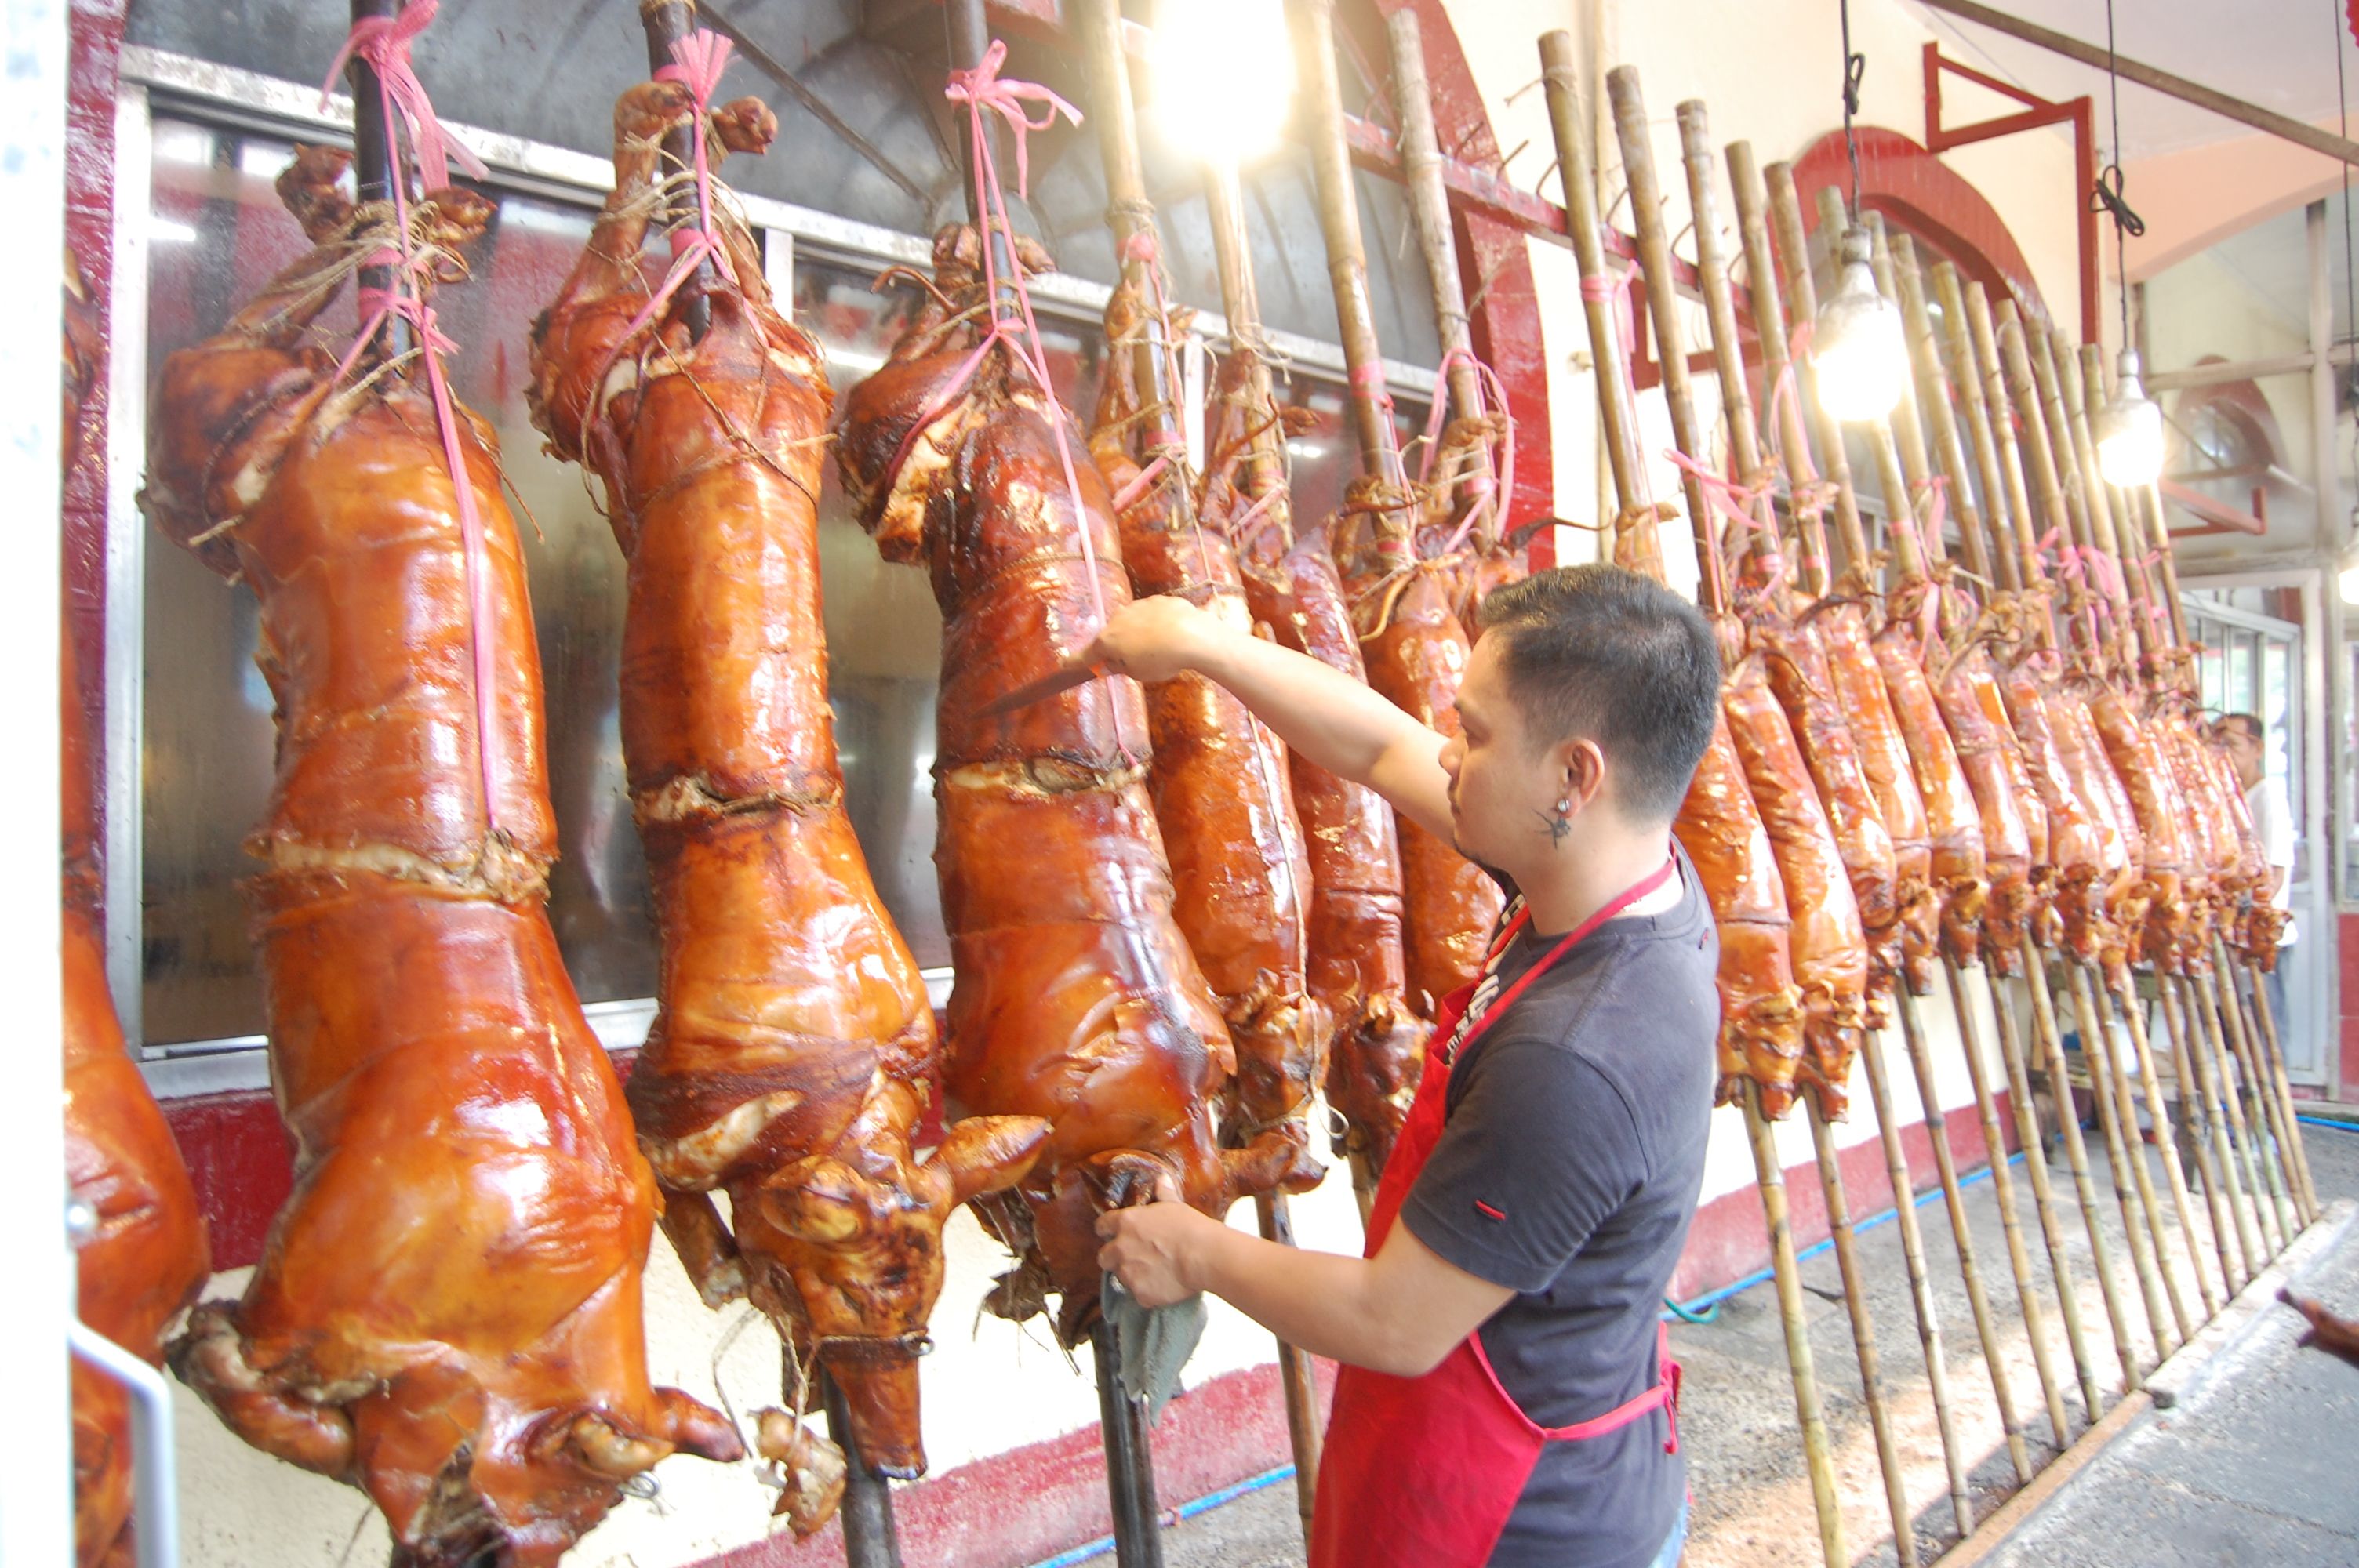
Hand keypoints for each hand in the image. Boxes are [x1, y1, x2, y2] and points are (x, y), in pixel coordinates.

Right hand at [1084, 595, 1222, 685]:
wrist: (1192, 635)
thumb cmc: (1160, 660)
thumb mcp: (1137, 673)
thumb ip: (1119, 667)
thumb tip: (1108, 663)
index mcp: (1108, 640)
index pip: (1087, 654)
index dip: (1075, 661)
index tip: (1064, 665)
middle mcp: (1118, 618)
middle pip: (1113, 635)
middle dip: (1119, 646)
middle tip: (1136, 661)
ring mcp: (1139, 606)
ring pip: (1133, 623)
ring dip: (1140, 634)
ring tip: (1161, 649)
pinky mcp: (1159, 600)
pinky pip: (1153, 615)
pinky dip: (1158, 625)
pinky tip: (1173, 635)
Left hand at [1095, 1190, 1216, 1309]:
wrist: (1203, 1256)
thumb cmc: (1190, 1227)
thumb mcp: (1175, 1205)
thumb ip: (1163, 1193)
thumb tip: (1162, 1179)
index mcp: (1126, 1223)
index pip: (1101, 1226)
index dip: (1107, 1230)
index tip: (1112, 1233)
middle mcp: (1121, 1248)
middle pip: (1104, 1257)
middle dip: (1114, 1258)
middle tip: (1134, 1257)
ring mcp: (1128, 1273)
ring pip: (1121, 1277)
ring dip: (1133, 1275)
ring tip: (1155, 1272)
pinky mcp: (1140, 1293)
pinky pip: (1139, 1294)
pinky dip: (1149, 1292)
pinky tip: (1164, 1285)